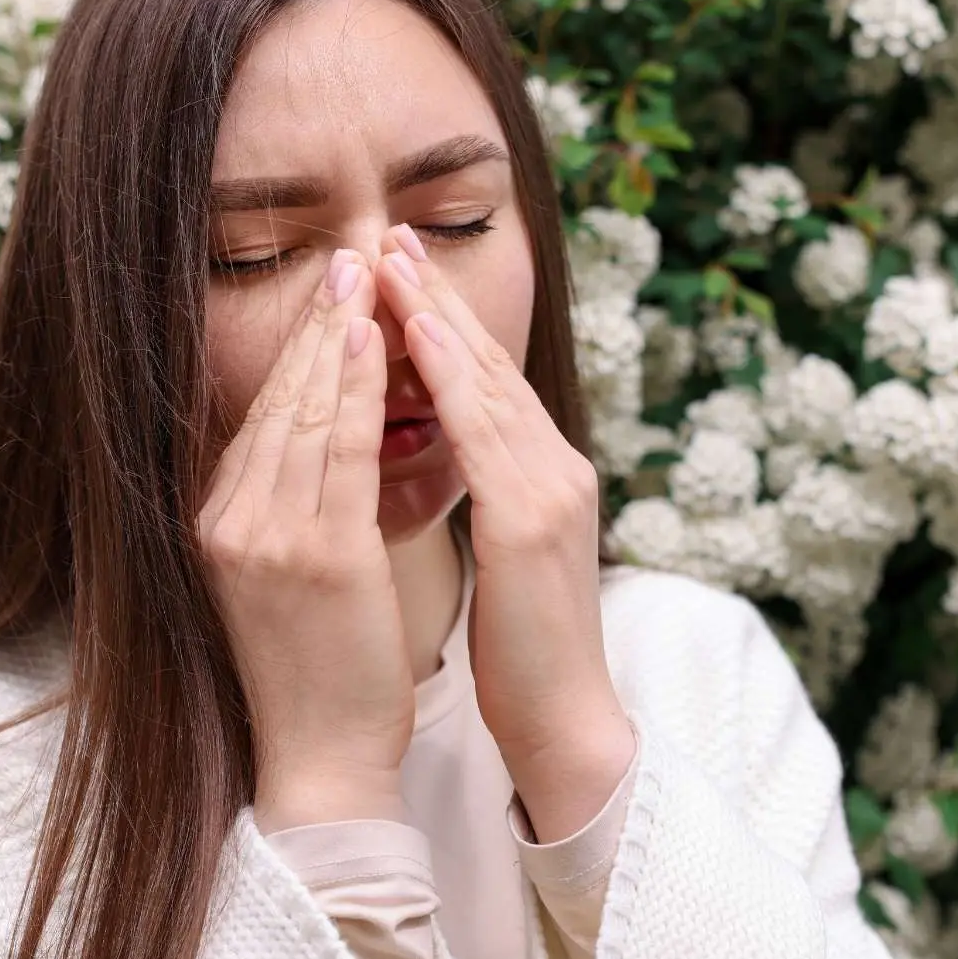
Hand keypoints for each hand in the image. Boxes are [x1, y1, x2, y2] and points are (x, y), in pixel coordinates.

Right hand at [197, 250, 412, 830]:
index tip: (327, 292)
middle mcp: (227, 521)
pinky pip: (334, 449)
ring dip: (335, 335)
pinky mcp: (311, 556)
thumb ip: (285, 511)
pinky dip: (353, 386)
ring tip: (362, 274)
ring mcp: (263, 536)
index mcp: (218, 524)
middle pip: (272, 399)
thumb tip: (307, 449)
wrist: (319, 758)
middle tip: (346, 255)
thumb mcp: (281, 579)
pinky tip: (373, 340)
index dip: (295, 349)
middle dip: (313, 323)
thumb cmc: (317, 670)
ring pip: (301, 410)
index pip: (257, 415)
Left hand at [373, 225, 634, 841]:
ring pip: (488, 382)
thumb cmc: (523, 651)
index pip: (488, 383)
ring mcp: (550, 490)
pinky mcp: (531, 522)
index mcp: (544, 476)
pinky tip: (417, 336)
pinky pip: (484, 431)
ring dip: (437, 315)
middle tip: (391, 234)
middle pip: (492, 364)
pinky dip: (451, 376)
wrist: (566, 723)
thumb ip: (485, 493)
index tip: (399, 269)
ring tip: (393, 261)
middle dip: (439, 295)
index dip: (445, 322)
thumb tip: (444, 452)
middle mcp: (556, 467)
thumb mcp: (502, 554)